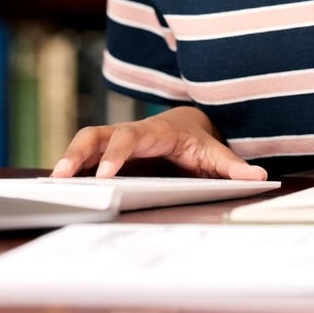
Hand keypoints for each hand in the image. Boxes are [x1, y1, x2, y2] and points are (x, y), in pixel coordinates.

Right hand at [50, 106, 268, 180]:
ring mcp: (116, 140)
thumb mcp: (218, 153)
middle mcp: (130, 132)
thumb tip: (260, 175)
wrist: (189, 126)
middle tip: (63, 176)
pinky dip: (71, 167)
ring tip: (53, 182)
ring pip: (86, 142)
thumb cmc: (201, 141)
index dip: (117, 155)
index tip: (107, 175)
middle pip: (98, 135)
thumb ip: (234, 166)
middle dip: (79, 153)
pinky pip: (86, 156)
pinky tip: (58, 186)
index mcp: (155, 132)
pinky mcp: (109, 152)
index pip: (130, 139)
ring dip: (68, 159)